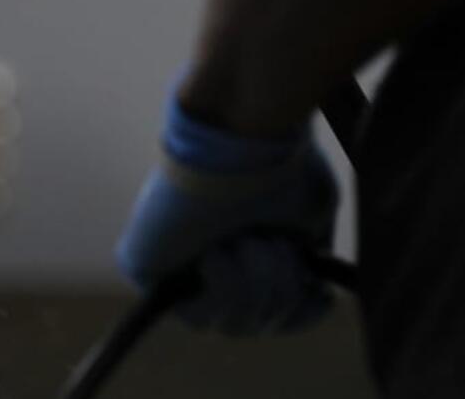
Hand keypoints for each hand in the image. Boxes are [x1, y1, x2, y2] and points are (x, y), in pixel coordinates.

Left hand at [116, 94, 337, 334]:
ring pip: (229, 322)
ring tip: (246, 241)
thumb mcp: (309, 221)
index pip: (269, 308)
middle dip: (276, 292)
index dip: (297, 312)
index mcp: (243, 244)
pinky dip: (219, 287)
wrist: (241, 141)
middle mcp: (206, 254)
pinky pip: (195, 315)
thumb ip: (307, 258)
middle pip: (253, 322)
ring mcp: (172, 262)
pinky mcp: (142, 265)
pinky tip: (215, 255)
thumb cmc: (278, 169)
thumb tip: (313, 292)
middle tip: (271, 247)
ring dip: (253, 286)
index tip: (321, 296)